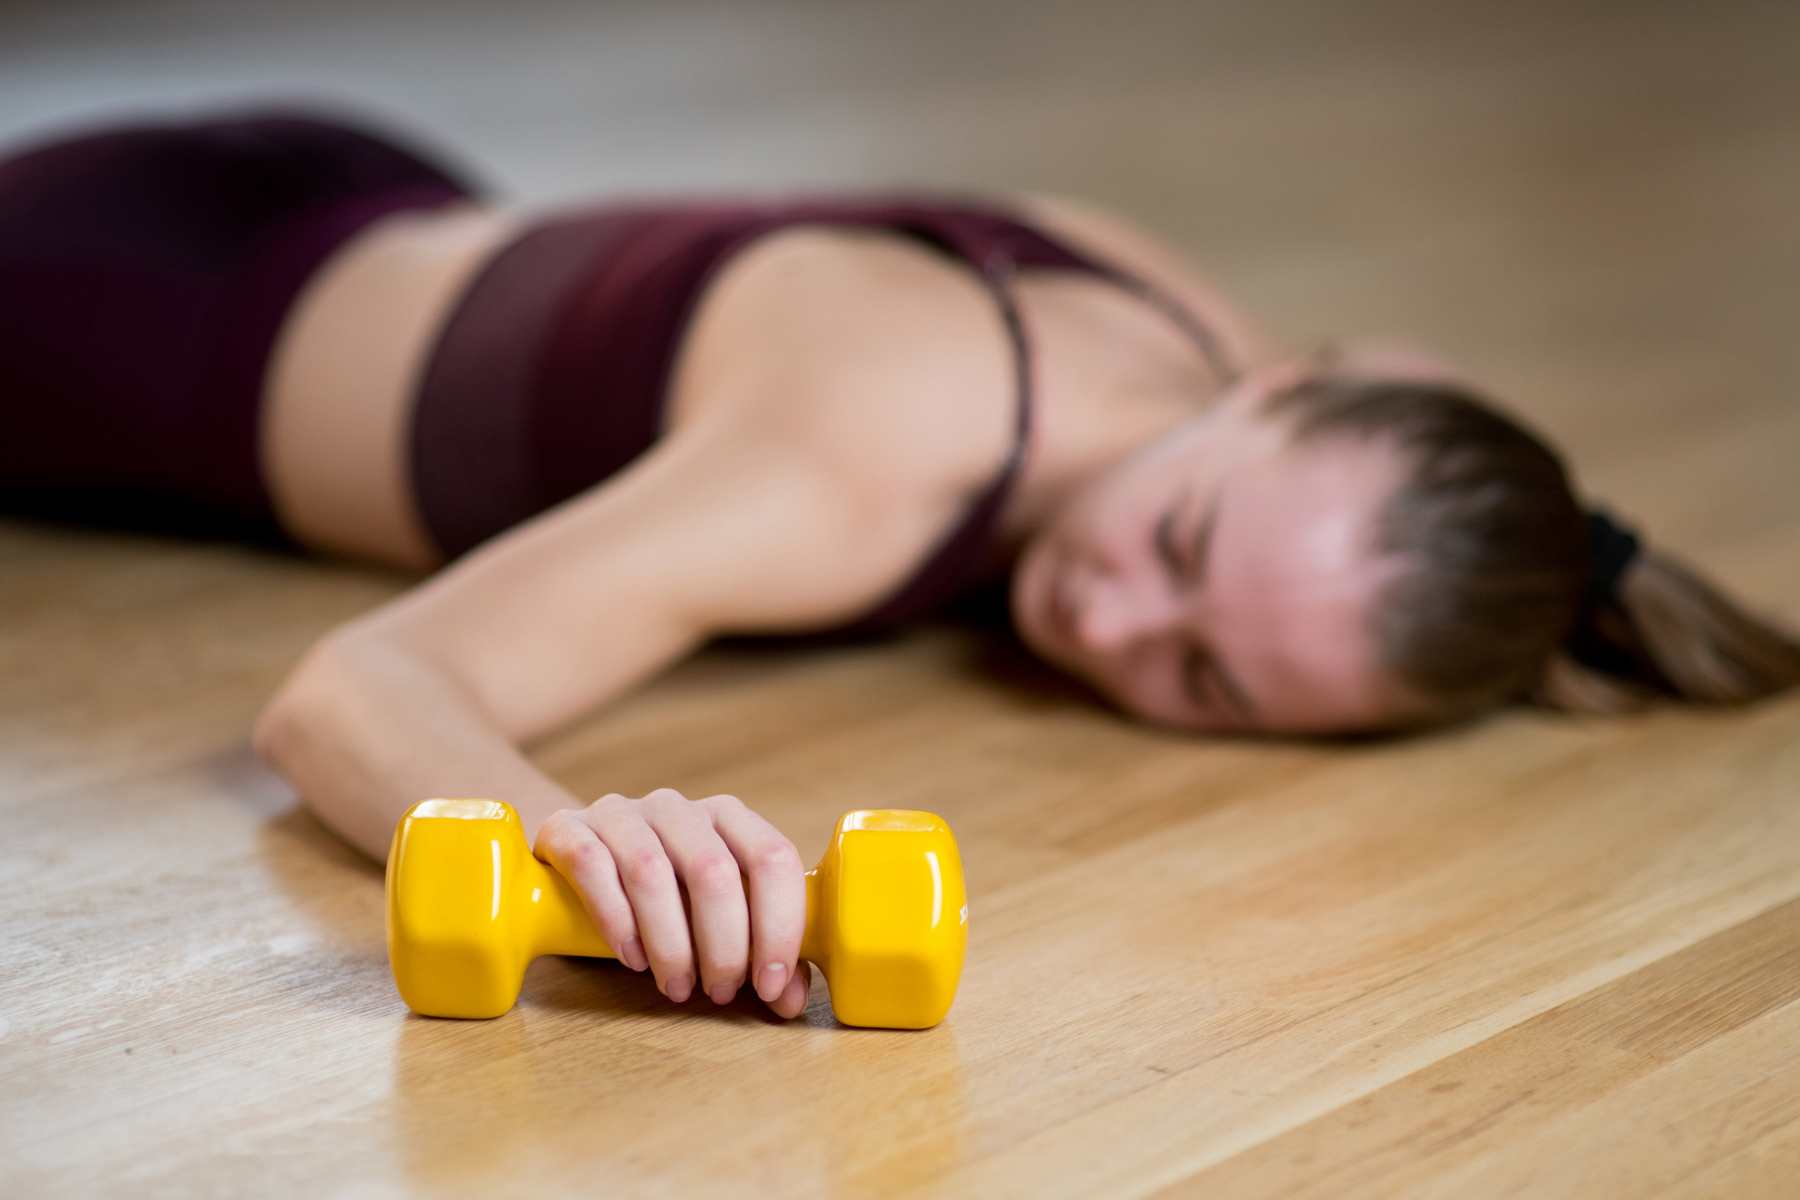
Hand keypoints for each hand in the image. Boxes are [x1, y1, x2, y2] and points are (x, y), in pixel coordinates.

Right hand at [533, 789, 810, 1016]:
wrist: (579, 855)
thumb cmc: (665, 895)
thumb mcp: (715, 918)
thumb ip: (759, 953)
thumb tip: (788, 998)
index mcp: (729, 818)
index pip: (773, 858)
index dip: (779, 926)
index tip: (769, 984)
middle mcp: (679, 808)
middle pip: (713, 871)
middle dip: (723, 946)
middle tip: (719, 992)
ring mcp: (622, 813)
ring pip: (651, 872)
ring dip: (670, 944)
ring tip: (676, 987)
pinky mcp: (569, 828)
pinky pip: (592, 866)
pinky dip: (616, 921)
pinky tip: (631, 958)